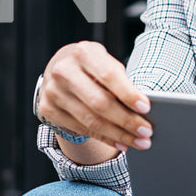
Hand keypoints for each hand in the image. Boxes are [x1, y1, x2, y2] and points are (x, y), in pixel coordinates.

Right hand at [37, 41, 152, 155]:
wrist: (59, 68)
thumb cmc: (91, 66)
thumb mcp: (105, 62)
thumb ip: (119, 80)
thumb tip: (141, 110)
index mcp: (83, 53)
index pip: (108, 75)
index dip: (128, 93)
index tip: (146, 108)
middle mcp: (63, 71)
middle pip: (99, 103)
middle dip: (126, 120)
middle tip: (146, 131)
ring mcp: (53, 91)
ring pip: (91, 121)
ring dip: (118, 135)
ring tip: (139, 141)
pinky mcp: (48, 109)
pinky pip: (81, 129)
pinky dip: (105, 138)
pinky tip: (121, 142)